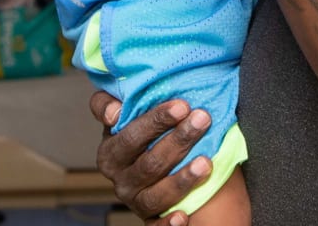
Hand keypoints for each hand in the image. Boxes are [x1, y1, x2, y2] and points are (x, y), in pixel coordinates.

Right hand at [91, 91, 213, 225]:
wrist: (163, 160)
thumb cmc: (149, 132)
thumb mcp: (131, 112)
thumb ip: (115, 103)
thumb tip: (113, 111)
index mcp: (111, 152)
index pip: (130, 136)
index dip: (154, 121)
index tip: (182, 106)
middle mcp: (121, 179)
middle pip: (149, 163)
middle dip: (178, 140)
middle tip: (203, 119)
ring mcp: (135, 201)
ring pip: (156, 194)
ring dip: (181, 179)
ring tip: (206, 162)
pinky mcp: (150, 219)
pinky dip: (168, 224)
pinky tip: (183, 216)